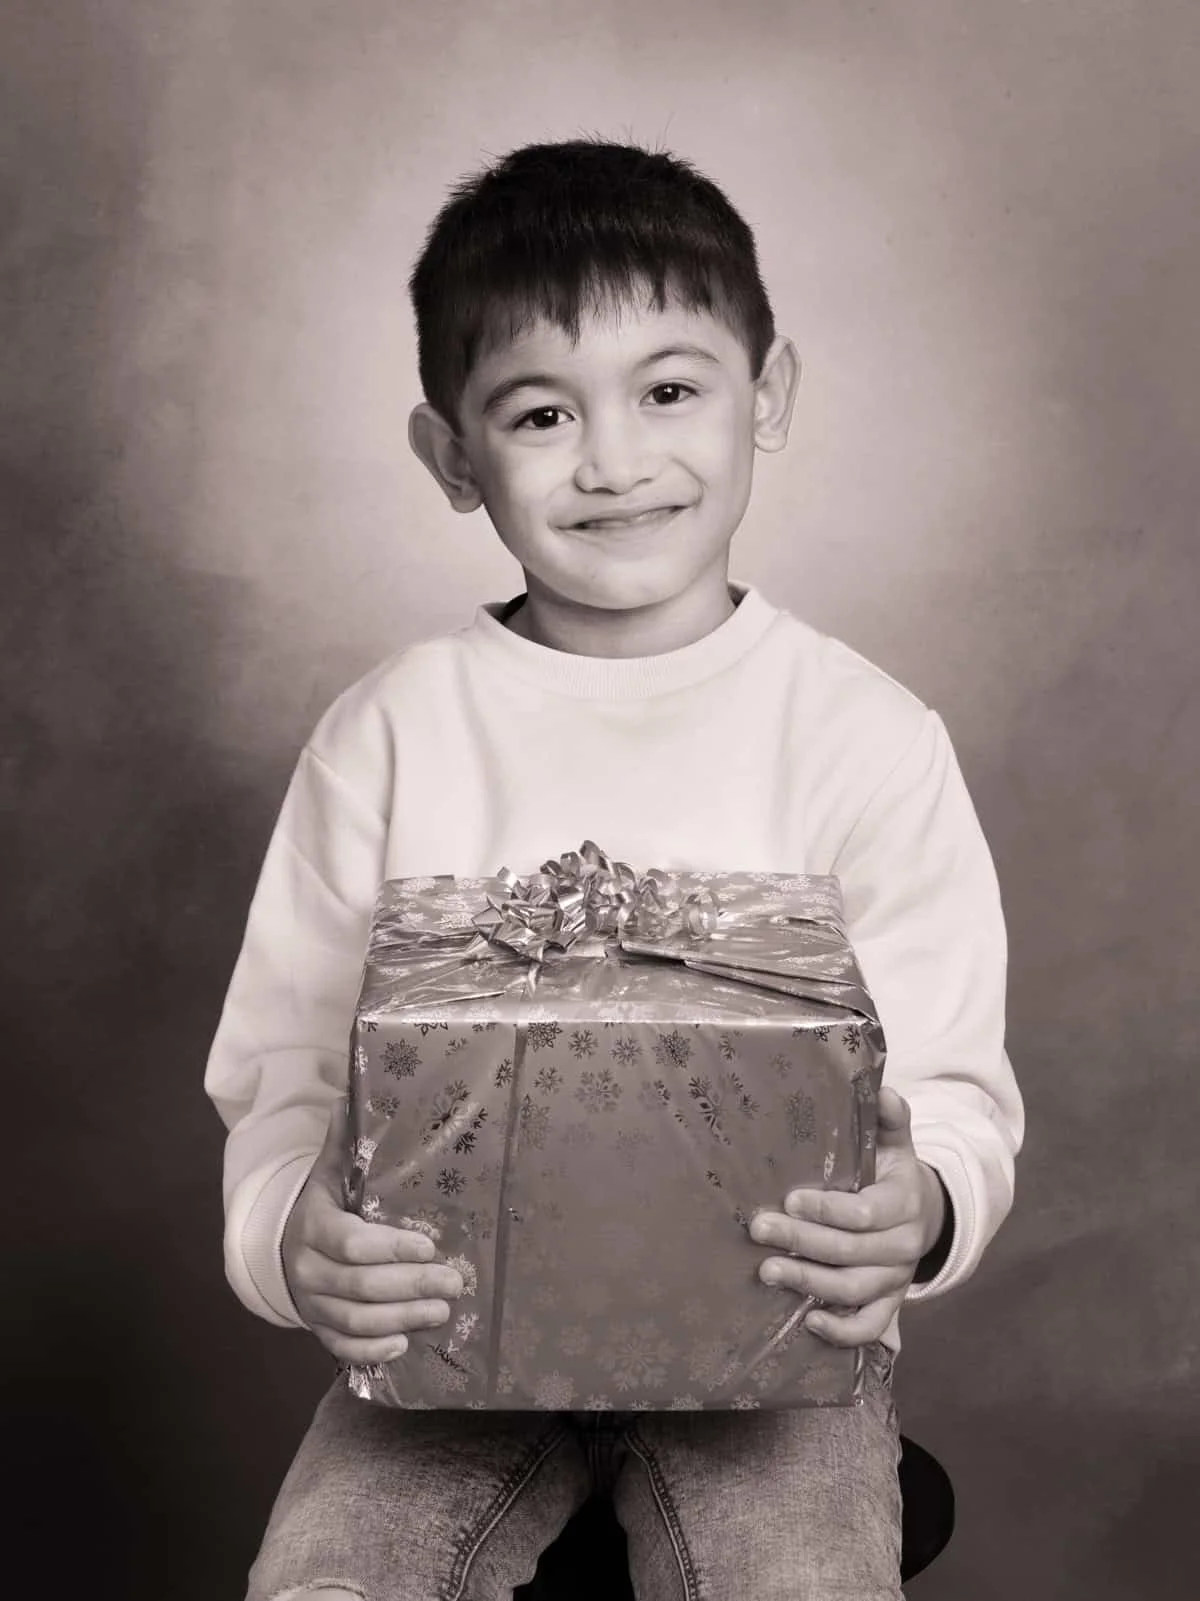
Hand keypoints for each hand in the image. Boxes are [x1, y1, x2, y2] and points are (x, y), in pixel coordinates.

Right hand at [281, 1098, 463, 1363]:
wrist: (285, 1248)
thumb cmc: (325, 1206)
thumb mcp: (330, 1171)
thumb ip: (344, 1140)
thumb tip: (350, 1093)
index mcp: (314, 1226)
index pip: (351, 1243)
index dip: (391, 1248)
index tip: (430, 1247)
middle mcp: (308, 1270)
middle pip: (361, 1286)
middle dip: (412, 1285)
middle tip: (455, 1281)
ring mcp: (312, 1305)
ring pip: (357, 1320)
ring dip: (403, 1318)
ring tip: (443, 1310)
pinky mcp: (320, 1331)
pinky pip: (343, 1349)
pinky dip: (373, 1351)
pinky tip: (405, 1344)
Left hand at [748, 1087, 945, 1346]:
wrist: (924, 1216)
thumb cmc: (892, 1175)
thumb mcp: (895, 1144)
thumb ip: (889, 1118)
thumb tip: (881, 1088)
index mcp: (903, 1204)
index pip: (865, 1214)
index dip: (826, 1210)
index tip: (789, 1198)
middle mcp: (903, 1246)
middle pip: (850, 1252)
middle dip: (802, 1241)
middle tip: (759, 1229)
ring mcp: (896, 1280)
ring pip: (853, 1291)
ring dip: (808, 1283)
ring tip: (767, 1270)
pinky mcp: (889, 1305)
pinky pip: (869, 1327)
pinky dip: (841, 1333)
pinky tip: (808, 1322)